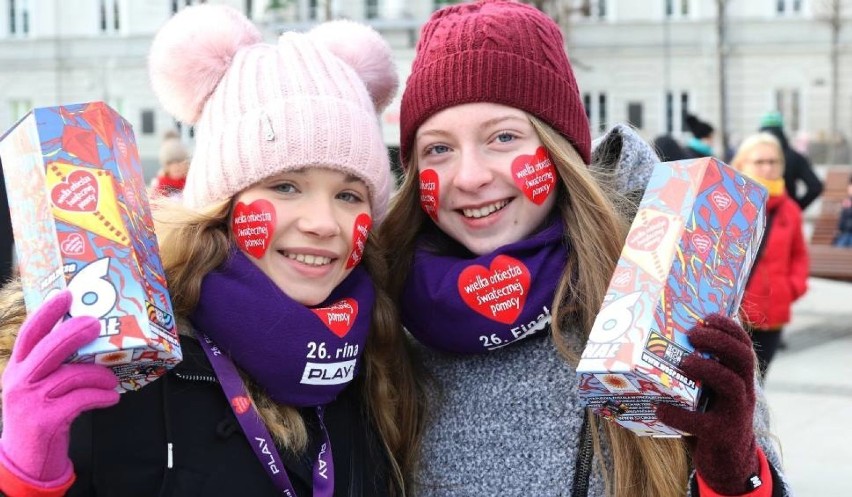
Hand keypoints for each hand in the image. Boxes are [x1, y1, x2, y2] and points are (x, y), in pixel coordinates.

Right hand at [0, 291, 118, 485]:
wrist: (26, 459)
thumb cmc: (39, 416)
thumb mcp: (36, 386)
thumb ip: (53, 365)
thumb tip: (88, 340)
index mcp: (17, 368)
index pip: (29, 334)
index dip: (46, 313)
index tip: (65, 295)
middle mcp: (19, 381)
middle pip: (47, 349)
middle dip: (73, 334)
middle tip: (95, 323)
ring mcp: (30, 401)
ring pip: (70, 375)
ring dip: (99, 375)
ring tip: (112, 380)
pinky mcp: (45, 420)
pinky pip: (81, 399)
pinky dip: (101, 396)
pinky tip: (111, 398)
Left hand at [656, 314, 758, 494]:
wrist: (728, 460)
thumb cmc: (710, 414)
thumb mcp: (710, 389)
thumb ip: (698, 368)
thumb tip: (659, 338)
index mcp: (740, 376)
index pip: (743, 344)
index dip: (728, 327)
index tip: (706, 316)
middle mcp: (744, 391)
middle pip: (742, 358)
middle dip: (718, 341)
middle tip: (693, 334)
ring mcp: (736, 413)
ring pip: (732, 385)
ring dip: (707, 369)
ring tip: (683, 363)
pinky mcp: (723, 435)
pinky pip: (703, 423)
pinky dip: (679, 414)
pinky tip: (660, 408)